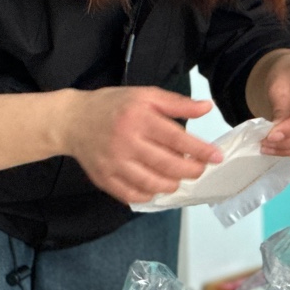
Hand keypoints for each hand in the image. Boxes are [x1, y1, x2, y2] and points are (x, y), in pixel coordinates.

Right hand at [64, 87, 219, 204]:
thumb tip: (207, 108)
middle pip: (167, 164)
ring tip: (179, 179)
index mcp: (140, 118)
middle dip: (190, 170)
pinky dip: (149, 194)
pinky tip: (156, 187)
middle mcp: (127, 142)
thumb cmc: (113, 105)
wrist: (73, 120)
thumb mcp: (146, 95)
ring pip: (151, 183)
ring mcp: (114, 163)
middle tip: (199, 170)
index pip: (177, 139)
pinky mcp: (104, 179)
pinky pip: (131, 194)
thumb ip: (177, 103)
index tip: (216, 157)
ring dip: (172, 184)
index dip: (200, 150)